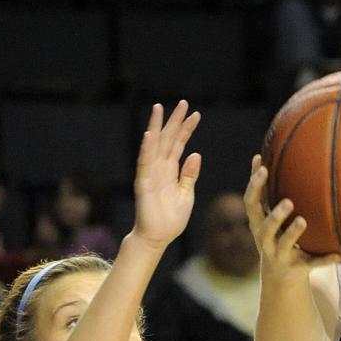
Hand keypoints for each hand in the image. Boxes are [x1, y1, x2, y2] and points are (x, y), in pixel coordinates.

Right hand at [132, 101, 200, 250]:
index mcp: (171, 170)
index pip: (179, 144)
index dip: (187, 129)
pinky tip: (151, 134)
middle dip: (174, 121)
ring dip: (157, 127)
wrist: (158, 237)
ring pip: (154, 145)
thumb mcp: (186, 194)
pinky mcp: (144, 183)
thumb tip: (195, 154)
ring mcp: (151, 174)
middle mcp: (160, 168)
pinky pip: (145, 163)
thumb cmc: (171, 218)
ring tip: (160, 107)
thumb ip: (189, 175)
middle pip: (167, 139)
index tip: (196, 114)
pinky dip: (147, 148)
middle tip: (183, 102)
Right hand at [244, 154, 339, 273]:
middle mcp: (265, 241)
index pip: (250, 203)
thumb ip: (270, 190)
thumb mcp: (270, 216)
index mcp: (258, 224)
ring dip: (292, 234)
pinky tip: (339, 255)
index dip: (254, 185)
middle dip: (273, 215)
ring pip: (284, 246)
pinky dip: (325, 260)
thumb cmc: (276, 237)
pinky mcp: (297, 270)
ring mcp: (280, 256)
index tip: (262, 165)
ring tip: (303, 221)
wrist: (279, 280)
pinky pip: (312, 264)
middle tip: (287, 200)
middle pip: (264, 228)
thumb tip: (272, 149)